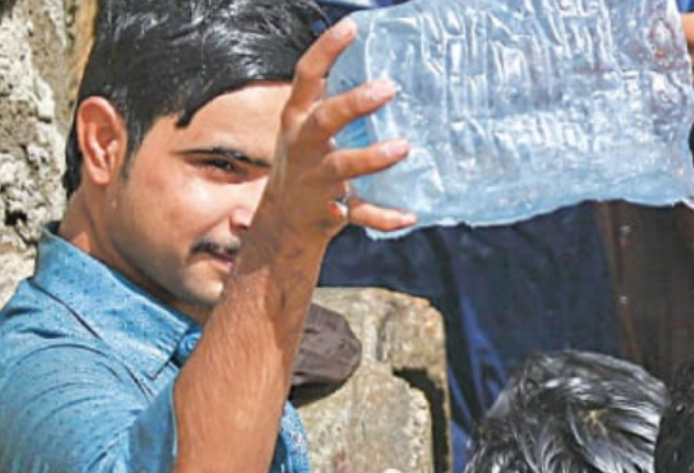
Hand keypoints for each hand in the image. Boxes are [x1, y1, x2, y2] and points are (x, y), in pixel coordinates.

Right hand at [256, 17, 415, 242]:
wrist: (284, 223)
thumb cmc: (307, 164)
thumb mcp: (308, 130)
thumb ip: (334, 104)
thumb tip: (384, 71)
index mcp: (297, 118)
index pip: (307, 76)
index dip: (327, 50)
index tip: (352, 27)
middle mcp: (302, 146)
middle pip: (324, 119)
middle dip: (354, 103)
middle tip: (389, 88)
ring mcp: (316, 179)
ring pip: (343, 166)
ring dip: (373, 157)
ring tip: (404, 147)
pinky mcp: (330, 210)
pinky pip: (360, 214)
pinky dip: (385, 217)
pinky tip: (409, 215)